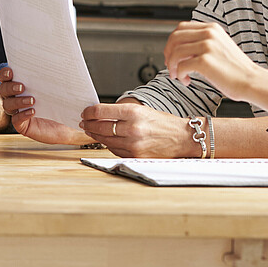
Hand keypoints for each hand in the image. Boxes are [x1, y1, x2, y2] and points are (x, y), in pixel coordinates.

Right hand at [0, 67, 92, 145]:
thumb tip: (58, 59)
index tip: (11, 72)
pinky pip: (16, 120)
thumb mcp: (60, 87)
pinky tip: (32, 112)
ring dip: (18, 101)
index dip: (4, 74)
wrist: (70, 124)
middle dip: (10, 87)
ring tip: (32, 100)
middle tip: (22, 87)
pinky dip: (22, 115)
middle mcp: (16, 97)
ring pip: (8, 105)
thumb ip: (55, 75)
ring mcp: (18, 112)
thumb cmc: (64, 102)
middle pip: (4, 90)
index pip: (6, 77)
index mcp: (21, 85)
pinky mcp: (22, 125)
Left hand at [79, 102, 199, 157]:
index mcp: (134, 112)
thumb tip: (100, 115)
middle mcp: (132, 128)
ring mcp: (133, 144)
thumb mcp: (144, 110)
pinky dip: (109, 145)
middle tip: (84, 123)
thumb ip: (122, 113)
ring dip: (96, 136)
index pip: (101, 111)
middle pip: (100, 127)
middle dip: (89, 125)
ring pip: (105, 140)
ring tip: (93, 131)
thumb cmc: (165, 123)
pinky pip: (115, 150)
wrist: (183, 138)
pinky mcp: (135, 156)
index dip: (89, 112)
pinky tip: (108, 140)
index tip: (84, 113)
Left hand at [163, 21, 260, 100]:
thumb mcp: (219, 46)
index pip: (181, 28)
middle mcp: (209, 34)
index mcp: (212, 28)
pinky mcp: (205, 61)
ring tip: (178, 76)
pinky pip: (181, 66)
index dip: (172, 42)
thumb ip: (202, 43)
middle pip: (174, 37)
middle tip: (171, 66)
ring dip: (172, 66)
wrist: (251, 81)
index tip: (171, 55)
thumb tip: (179, 49)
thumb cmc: (236, 69)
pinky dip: (179, 75)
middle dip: (168, 53)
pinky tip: (186, 80)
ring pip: (175, 52)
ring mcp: (207, 46)